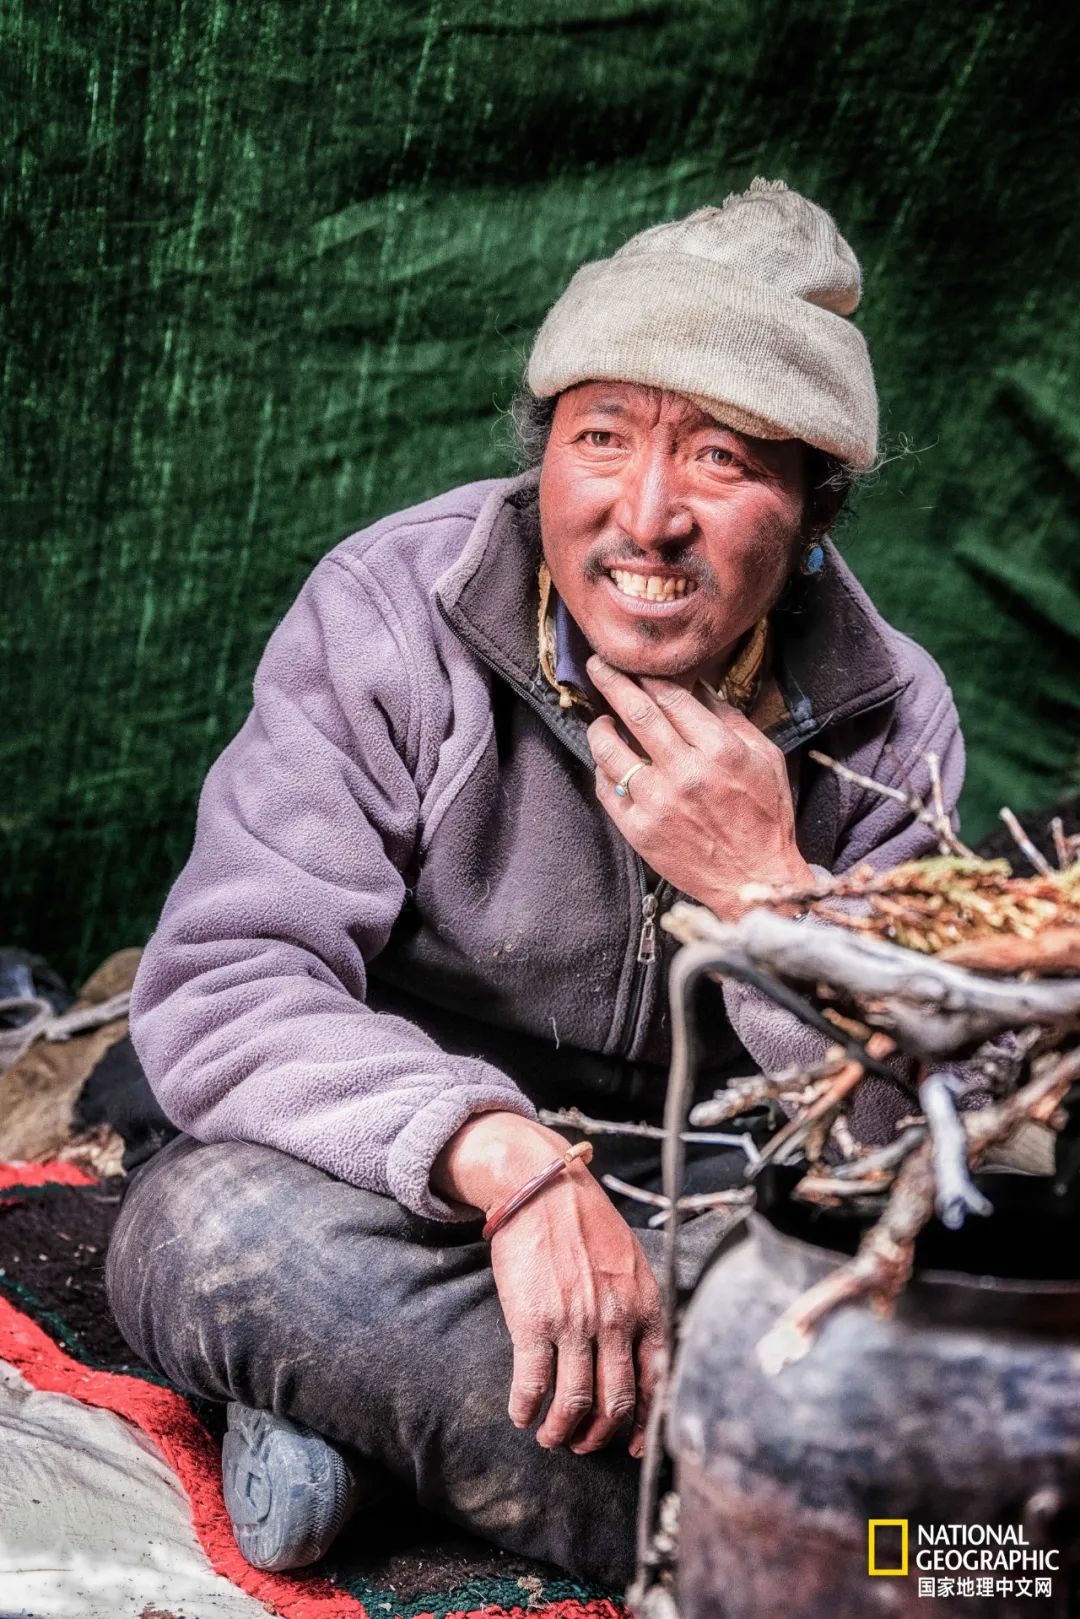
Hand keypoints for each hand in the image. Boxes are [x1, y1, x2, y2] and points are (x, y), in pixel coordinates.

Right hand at [432, 1112, 663, 1455]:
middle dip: (600, 1435)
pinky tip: (522, 1414)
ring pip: (574, 1403)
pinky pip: (533, 1384)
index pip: (657, 1380)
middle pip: (616, 1402)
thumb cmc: (586, 1222)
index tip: (632, 1444)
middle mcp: (614, 1319)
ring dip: (561, 1431)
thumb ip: (640, 1306)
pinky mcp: (533, 1323)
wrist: (540, 1188)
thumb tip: (645, 1354)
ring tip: (551, 1436)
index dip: (645, 1424)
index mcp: (644, 1305)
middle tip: (585, 1443)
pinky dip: (527, 1409)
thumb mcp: (632, 1261)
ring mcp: (574, 1323)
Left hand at [585, 653, 812, 918]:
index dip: (649, 676)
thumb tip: (696, 684)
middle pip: (637, 714)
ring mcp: (658, 804)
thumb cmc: (765, 816)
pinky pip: (606, 789)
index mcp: (720, 751)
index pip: (672, 698)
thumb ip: (730, 718)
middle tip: (598, 665)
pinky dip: (602, 769)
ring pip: (611, 751)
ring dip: (600, 727)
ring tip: (601, 720)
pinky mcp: (639, 831)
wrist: (753, 879)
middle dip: (613, 682)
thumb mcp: (764, 757)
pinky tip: (609, 761)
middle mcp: (685, 774)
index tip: (635, 665)